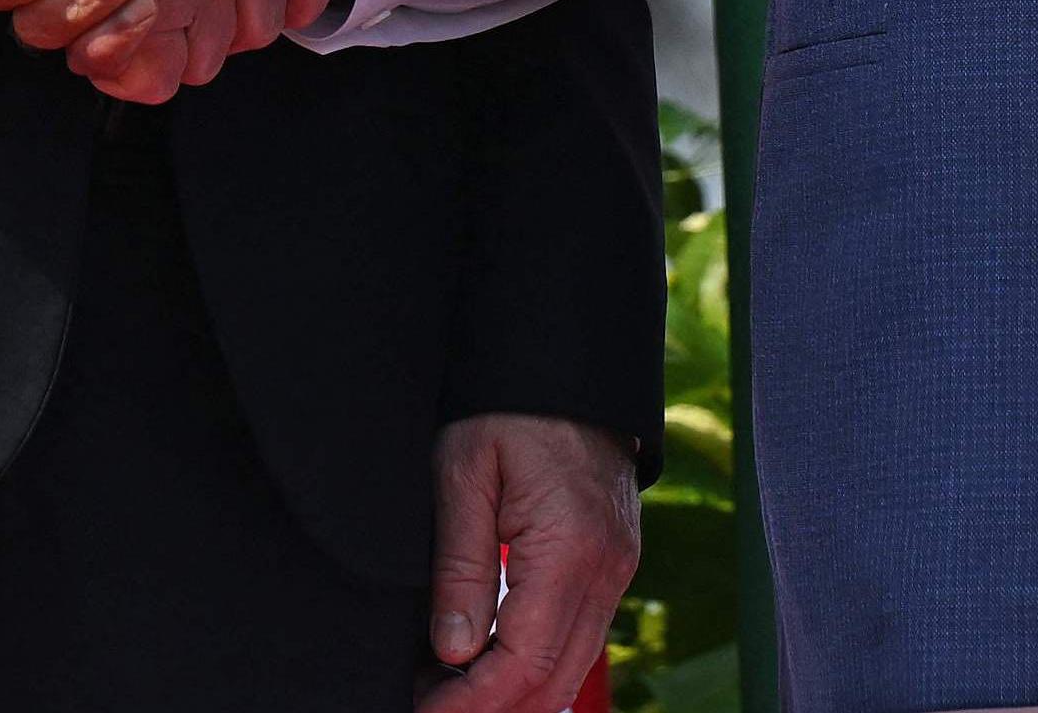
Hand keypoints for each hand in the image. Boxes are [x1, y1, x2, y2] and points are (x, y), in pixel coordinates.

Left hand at [416, 413, 640, 712]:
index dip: (470, 703)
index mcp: (570, 549)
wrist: (567, 361)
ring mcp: (617, 569)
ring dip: (510, 693)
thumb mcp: (464, 473)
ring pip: (569, 669)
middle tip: (423, 705)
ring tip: (442, 688)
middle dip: (489, 710)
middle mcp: (606, 570)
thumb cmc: (508, 405)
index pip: (523, 663)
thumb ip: (461, 566)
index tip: (420, 710)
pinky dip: (533, 665)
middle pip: (552, 682)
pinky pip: (578, 638)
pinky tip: (481, 659)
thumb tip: (453, 651)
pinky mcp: (613, 564)